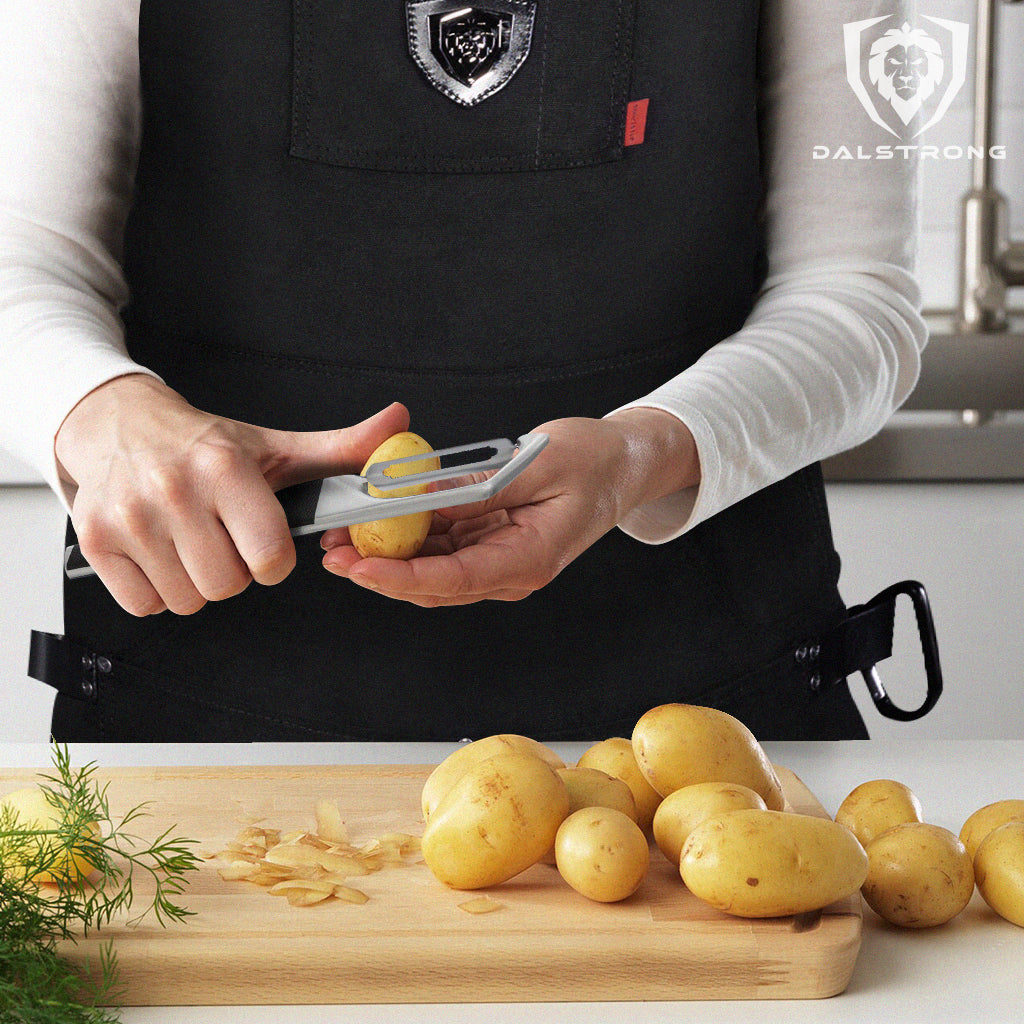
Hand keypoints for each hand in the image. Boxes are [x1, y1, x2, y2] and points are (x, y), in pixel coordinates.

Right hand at [55, 374, 408, 614]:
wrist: (118, 424)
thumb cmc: (204, 443)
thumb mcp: (277, 446)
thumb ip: (344, 448)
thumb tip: (399, 426)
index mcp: (225, 469)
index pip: (270, 557)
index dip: (274, 559)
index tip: (264, 541)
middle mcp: (173, 492)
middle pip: (228, 587)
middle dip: (235, 571)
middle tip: (224, 538)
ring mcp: (128, 518)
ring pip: (187, 600)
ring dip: (197, 582)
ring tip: (193, 541)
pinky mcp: (96, 542)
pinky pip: (144, 605)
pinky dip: (158, 590)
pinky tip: (163, 552)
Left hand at [320, 409, 699, 606]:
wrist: (623, 464)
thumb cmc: (594, 461)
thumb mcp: (536, 465)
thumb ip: (479, 489)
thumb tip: (419, 498)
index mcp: (530, 558)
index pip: (455, 579)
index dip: (401, 576)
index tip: (359, 565)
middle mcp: (513, 570)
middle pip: (435, 585)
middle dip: (380, 571)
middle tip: (333, 552)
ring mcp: (501, 561)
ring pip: (433, 571)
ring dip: (387, 557)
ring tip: (342, 538)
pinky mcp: (491, 545)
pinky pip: (443, 549)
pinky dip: (409, 539)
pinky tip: (378, 523)